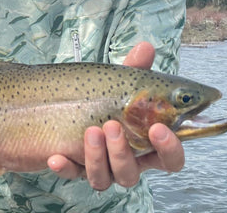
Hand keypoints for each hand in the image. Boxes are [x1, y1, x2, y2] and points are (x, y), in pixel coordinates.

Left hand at [47, 42, 184, 189]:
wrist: (57, 104)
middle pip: (132, 173)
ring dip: (97, 157)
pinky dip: (65, 168)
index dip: (170, 148)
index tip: (159, 128)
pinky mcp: (73, 166)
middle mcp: (124, 159)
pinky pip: (71, 175)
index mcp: (143, 142)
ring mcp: (99, 166)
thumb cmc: (99, 95)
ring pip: (104, 178)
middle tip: (112, 125)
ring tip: (90, 131)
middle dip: (123, 152)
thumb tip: (146, 47)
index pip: (169, 158)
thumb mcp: (117, 81)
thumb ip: (133, 68)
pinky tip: (56, 157)